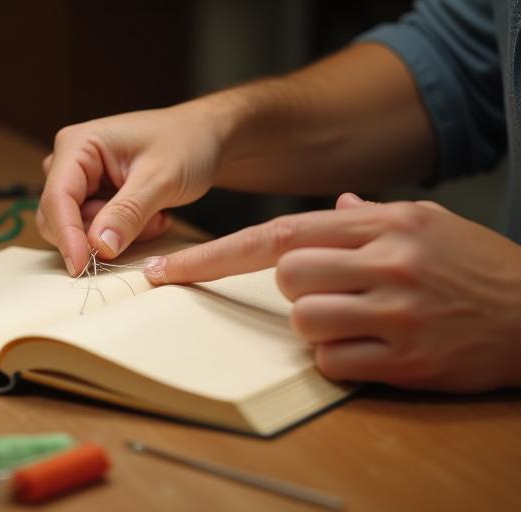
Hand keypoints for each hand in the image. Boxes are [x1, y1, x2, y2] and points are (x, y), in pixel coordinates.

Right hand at [36, 102, 223, 274]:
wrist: (205, 139)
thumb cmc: (186, 144)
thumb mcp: (161, 179)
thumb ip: (128, 213)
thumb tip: (98, 246)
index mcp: (78, 144)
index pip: (57, 198)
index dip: (66, 235)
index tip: (80, 267)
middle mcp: (70, 161)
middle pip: (60, 217)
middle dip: (100, 233)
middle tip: (148, 223)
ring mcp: (81, 180)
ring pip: (80, 229)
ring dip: (118, 234)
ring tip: (155, 215)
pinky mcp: (94, 196)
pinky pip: (96, 230)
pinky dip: (124, 233)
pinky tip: (151, 216)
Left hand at [143, 193, 520, 391]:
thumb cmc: (474, 266)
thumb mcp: (428, 222)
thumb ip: (371, 217)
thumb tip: (332, 210)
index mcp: (384, 223)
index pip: (279, 234)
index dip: (217, 254)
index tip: (171, 270)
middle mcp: (388, 261)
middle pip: (287, 276)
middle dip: (295, 290)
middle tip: (330, 291)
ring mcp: (397, 312)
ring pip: (305, 321)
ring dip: (317, 325)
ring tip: (359, 319)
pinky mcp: (407, 359)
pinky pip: (334, 362)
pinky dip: (340, 358)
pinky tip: (374, 348)